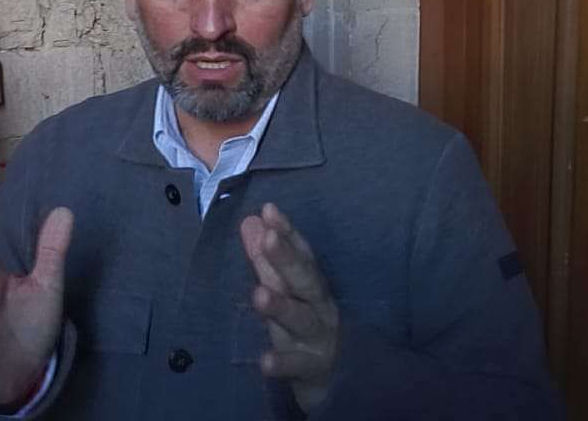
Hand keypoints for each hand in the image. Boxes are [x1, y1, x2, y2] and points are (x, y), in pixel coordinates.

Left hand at [240, 203, 339, 412]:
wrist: (336, 378)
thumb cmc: (306, 326)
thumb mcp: (287, 291)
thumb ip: (267, 260)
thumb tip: (251, 221)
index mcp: (312, 284)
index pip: (301, 253)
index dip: (287, 232)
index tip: (269, 210)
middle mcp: (319, 306)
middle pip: (304, 280)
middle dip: (287, 258)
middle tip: (269, 238)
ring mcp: (317, 338)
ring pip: (300, 320)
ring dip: (281, 307)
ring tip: (259, 294)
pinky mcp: (310, 369)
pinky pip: (295, 365)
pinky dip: (281, 363)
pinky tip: (264, 361)